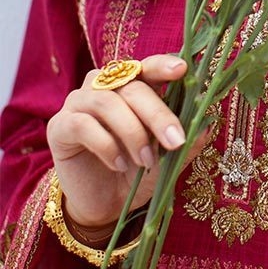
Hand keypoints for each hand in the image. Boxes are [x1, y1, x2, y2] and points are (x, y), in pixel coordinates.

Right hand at [46, 55, 209, 228]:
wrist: (104, 204)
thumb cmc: (138, 172)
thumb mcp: (168, 160)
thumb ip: (186, 141)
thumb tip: (207, 124)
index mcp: (133, 85)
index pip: (148, 66)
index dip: (163, 65)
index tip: (182, 70)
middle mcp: (105, 86)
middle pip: (132, 86)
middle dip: (157, 114)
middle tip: (175, 141)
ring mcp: (79, 102)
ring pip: (108, 102)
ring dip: (132, 132)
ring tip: (146, 161)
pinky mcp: (60, 126)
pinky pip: (83, 125)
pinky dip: (105, 144)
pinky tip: (118, 164)